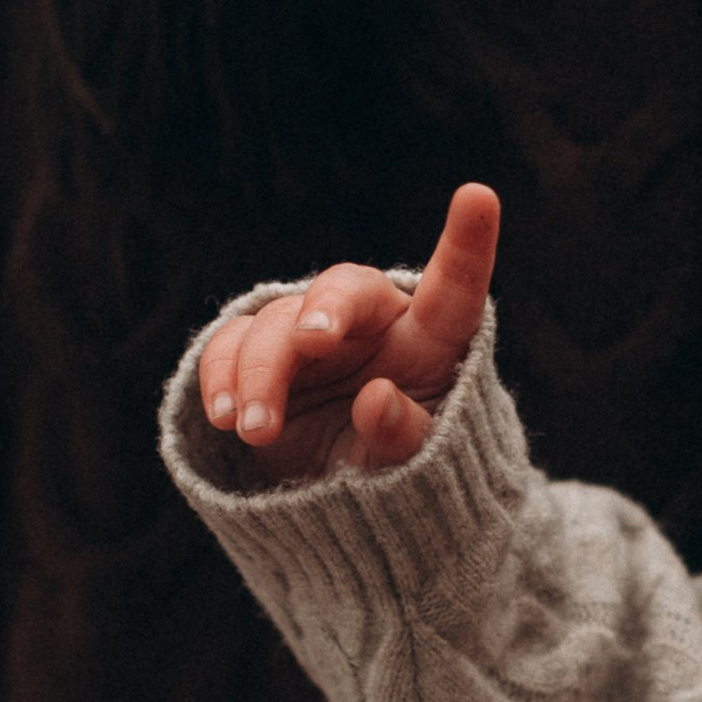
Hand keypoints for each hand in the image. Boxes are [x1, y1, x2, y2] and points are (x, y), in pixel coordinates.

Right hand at [197, 183, 498, 480]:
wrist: (341, 504)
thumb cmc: (397, 474)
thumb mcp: (415, 470)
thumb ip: (406, 438)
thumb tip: (377, 399)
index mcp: (429, 341)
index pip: (454, 291)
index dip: (467, 245)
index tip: (479, 197)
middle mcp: (371, 323)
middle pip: (346, 289)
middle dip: (325, 309)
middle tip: (312, 341)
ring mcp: (309, 334)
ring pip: (277, 323)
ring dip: (260, 374)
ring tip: (253, 428)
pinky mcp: (259, 355)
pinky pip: (230, 345)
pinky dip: (222, 377)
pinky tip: (223, 417)